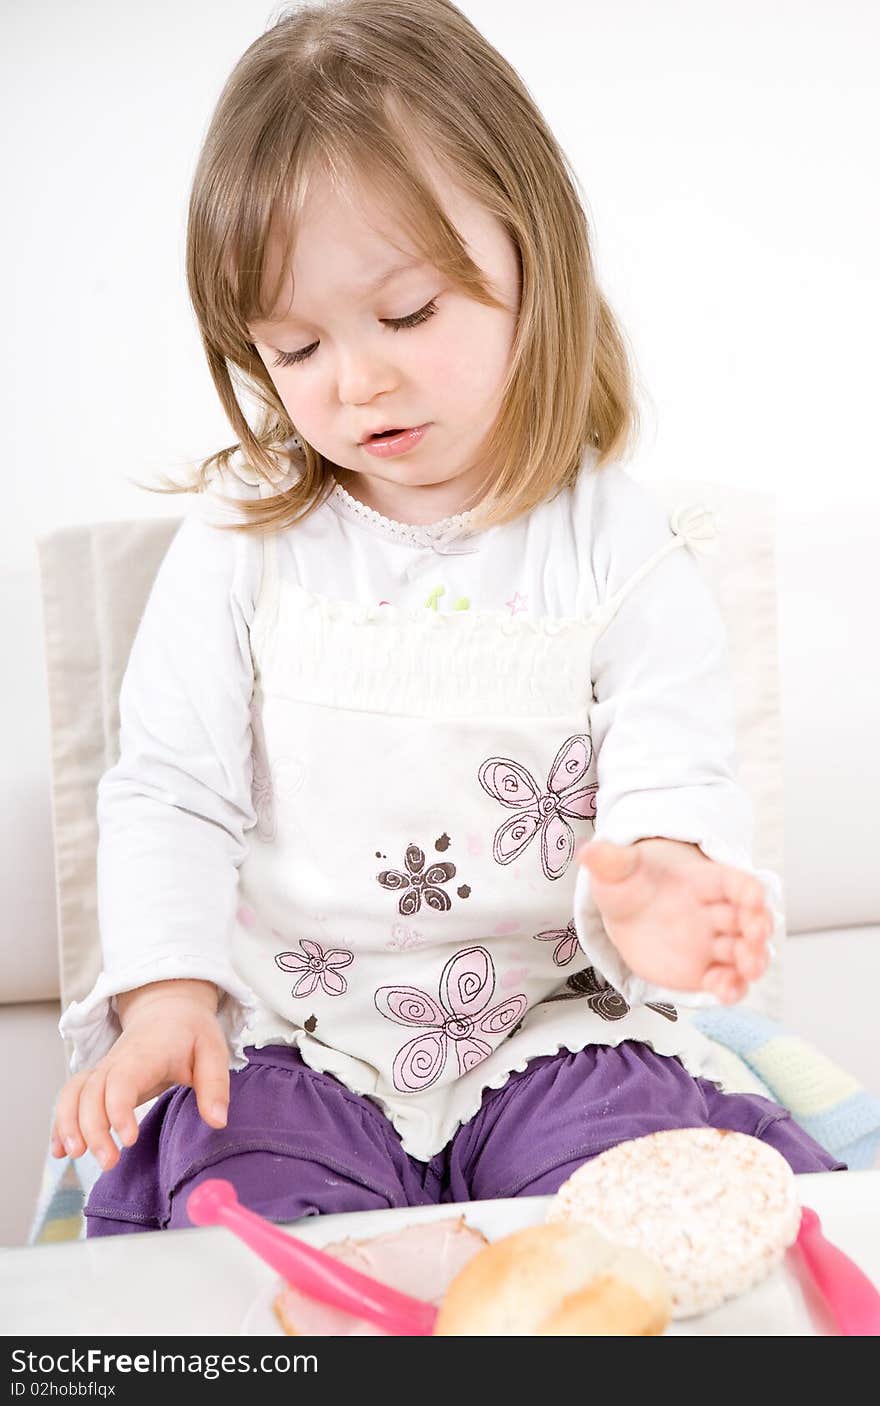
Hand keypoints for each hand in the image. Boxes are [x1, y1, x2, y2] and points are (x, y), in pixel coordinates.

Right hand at [51, 979, 228, 1172]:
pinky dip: (61, 1122)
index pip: (122, 1080)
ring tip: (75, 1156)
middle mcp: (117, 1060)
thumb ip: (215, 1086)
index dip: (118, 1109)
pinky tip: (59, 1150)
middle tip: (108, 1161)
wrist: (169, 1008)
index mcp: (146, 1054)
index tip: (128, 1138)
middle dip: (92, 1129)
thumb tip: (218, 1122)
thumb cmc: (191, 1032)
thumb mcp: (213, 1052)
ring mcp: (103, 1068)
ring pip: (74, 1093)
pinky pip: (70, 1097)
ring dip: (69, 1125)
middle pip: (91, 1092)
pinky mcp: (97, 1078)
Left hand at [578, 838, 772, 1002]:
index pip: (734, 882)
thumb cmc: (631, 886)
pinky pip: (725, 981)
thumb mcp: (618, 870)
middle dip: (757, 926)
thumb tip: (589, 851)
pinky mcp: (705, 971)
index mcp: (702, 881)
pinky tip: (725, 993)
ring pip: (743, 952)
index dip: (748, 889)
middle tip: (755, 935)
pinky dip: (731, 988)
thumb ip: (611, 861)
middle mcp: (716, 912)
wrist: (628, 915)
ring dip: (752, 960)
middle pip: (747, 918)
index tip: (754, 897)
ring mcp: (713, 943)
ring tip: (750, 968)